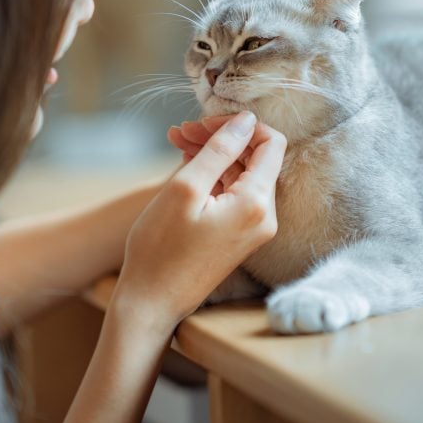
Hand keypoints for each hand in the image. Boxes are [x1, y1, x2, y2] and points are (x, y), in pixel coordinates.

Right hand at [112, 112, 286, 330]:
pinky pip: (234, 193)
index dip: (239, 126)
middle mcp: (264, 217)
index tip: (204, 123)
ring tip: (177, 142)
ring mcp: (253, 229)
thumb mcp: (185, 188)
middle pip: (255, 158)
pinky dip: (212, 175)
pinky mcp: (239, 236)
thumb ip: (219, 150)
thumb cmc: (160, 248)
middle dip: (220, 138)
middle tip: (182, 131)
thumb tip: (246, 120)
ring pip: (242, 174)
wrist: (151, 303)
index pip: (271, 143)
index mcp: (257, 204)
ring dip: (213, 154)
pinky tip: (186, 163)